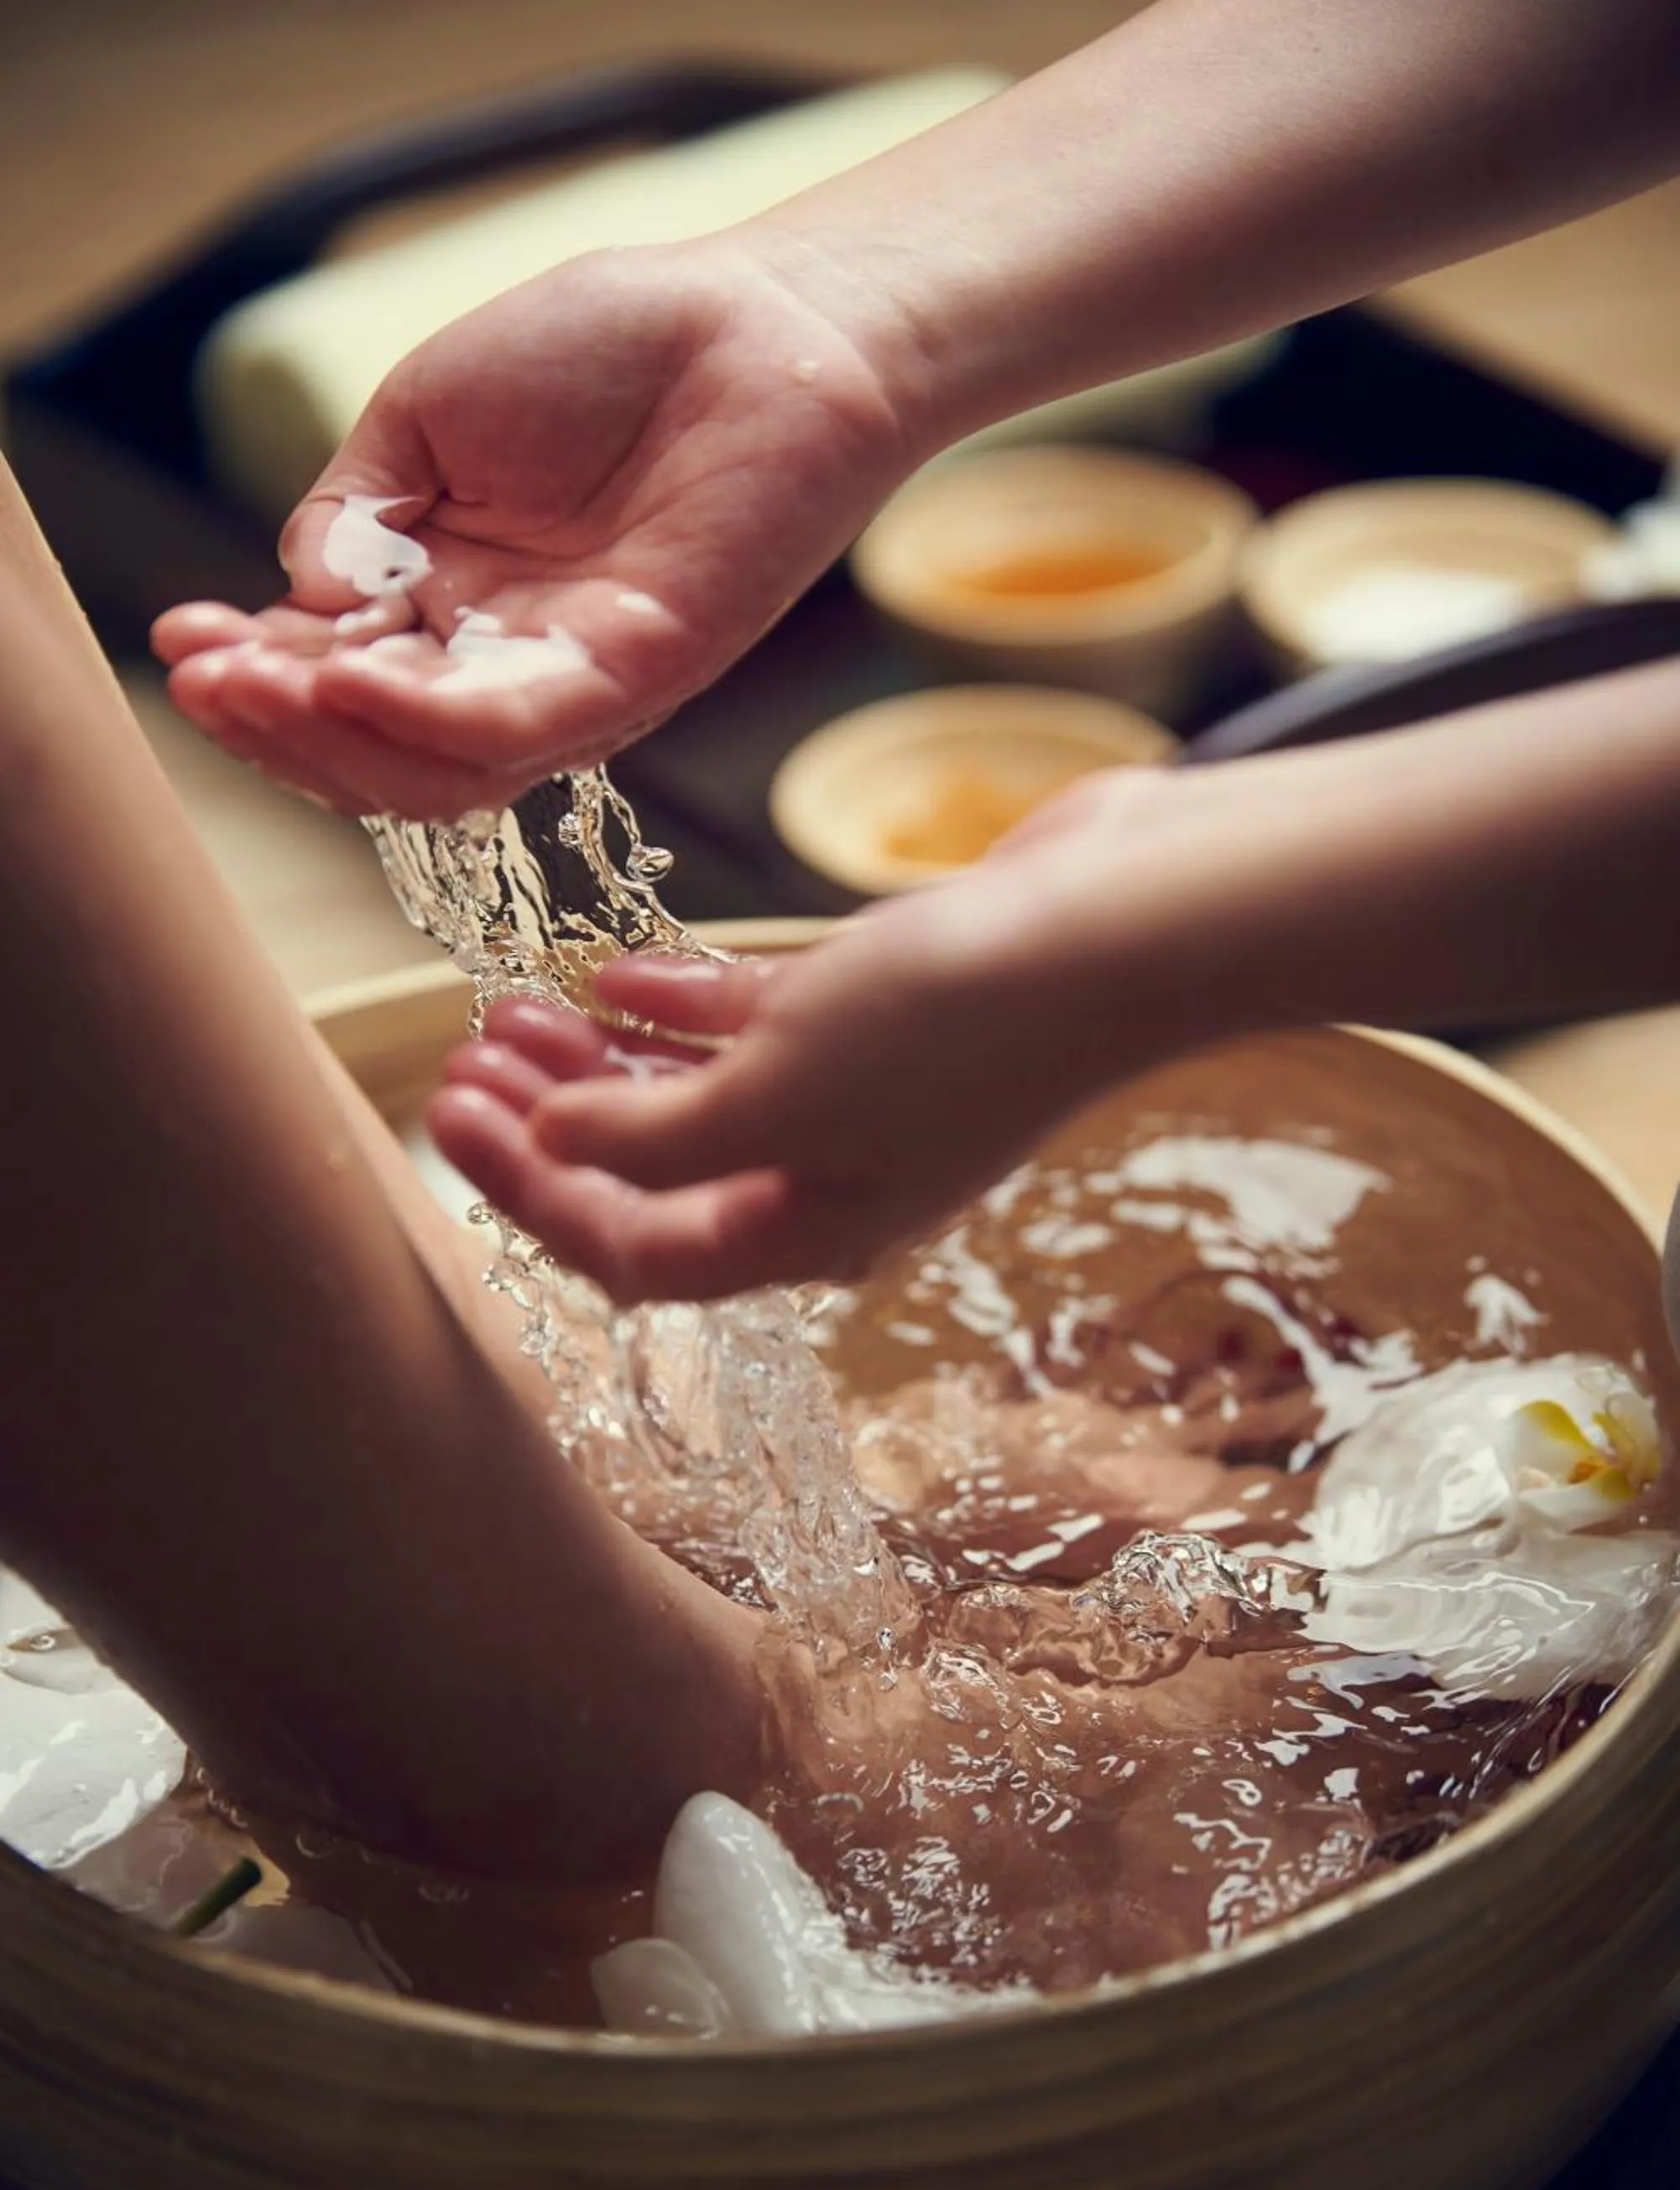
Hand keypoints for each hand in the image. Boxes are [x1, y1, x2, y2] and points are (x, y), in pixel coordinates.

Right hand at [152, 237, 923, 817]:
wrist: (750, 320)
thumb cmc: (606, 351)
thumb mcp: (427, 413)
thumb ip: (356, 509)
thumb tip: (299, 595)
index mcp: (447, 607)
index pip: (336, 681)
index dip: (254, 676)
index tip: (183, 643)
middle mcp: (504, 662)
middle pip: (375, 750)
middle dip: (276, 726)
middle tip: (206, 683)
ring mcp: (571, 679)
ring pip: (436, 769)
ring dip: (332, 741)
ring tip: (256, 687)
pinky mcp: (639, 670)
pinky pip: (522, 727)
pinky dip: (427, 717)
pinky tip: (351, 678)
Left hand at [427, 769, 1192, 1299]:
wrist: (1118, 929)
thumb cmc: (954, 1028)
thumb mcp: (773, 1094)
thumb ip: (650, 1137)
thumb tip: (559, 1147)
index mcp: (802, 1236)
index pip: (630, 1250)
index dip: (527, 1192)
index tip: (447, 1116)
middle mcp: (825, 1182)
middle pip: (651, 1179)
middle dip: (550, 1128)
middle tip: (466, 1065)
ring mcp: (855, 1100)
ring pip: (693, 1100)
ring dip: (598, 1065)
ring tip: (512, 1012)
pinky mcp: (880, 1018)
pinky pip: (751, 1033)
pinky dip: (676, 1009)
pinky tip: (612, 975)